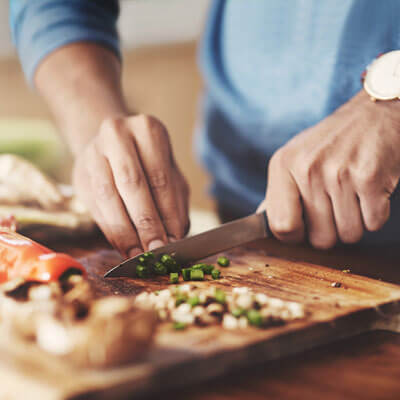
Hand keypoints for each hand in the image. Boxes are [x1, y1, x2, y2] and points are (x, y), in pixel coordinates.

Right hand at [73, 115, 189, 256]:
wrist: (112, 146)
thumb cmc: (149, 164)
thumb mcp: (170, 176)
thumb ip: (175, 204)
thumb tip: (175, 238)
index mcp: (148, 130)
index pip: (160, 178)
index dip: (167, 213)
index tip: (173, 241)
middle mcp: (117, 134)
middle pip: (132, 183)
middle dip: (146, 223)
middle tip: (156, 250)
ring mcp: (93, 152)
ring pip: (108, 196)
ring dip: (125, 231)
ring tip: (139, 254)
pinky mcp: (79, 173)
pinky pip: (95, 206)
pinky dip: (111, 230)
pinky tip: (123, 247)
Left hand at [258, 90, 399, 248]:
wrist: (373, 113)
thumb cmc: (330, 142)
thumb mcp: (294, 158)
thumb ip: (277, 192)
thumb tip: (259, 221)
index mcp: (282, 165)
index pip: (281, 226)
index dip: (296, 236)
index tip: (305, 228)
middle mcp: (307, 169)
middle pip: (320, 239)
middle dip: (331, 231)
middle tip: (335, 207)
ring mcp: (338, 173)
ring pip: (349, 235)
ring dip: (355, 223)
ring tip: (352, 196)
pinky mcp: (369, 177)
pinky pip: (373, 224)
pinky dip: (375, 214)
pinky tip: (369, 191)